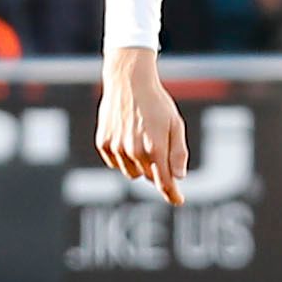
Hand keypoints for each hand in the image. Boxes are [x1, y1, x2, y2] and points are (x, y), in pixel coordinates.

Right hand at [97, 45, 188, 204]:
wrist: (128, 81)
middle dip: (157, 169)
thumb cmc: (156, 102)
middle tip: (159, 147)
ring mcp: (116, 148)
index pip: (164, 182)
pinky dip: (123, 157)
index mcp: (155, 148)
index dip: (172, 194)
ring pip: (132, 173)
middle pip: (149, 177)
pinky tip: (127, 136)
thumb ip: (178, 152)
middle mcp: (134, 151)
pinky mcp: (103, 143)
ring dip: (140, 164)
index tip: (178, 200)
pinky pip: (115, 163)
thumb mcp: (175, 124)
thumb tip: (178, 177)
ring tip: (142, 138)